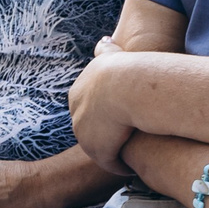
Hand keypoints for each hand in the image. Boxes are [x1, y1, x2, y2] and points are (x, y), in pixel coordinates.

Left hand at [66, 56, 134, 176]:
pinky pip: (109, 162)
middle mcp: (76, 114)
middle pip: (91, 131)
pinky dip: (120, 166)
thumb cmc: (128, 68)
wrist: (127, 86)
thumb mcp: (112, 56)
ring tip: (133, 156)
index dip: (107, 116)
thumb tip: (104, 41)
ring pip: (100, 149)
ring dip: (114, 154)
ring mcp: (84, 134)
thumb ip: (107, 52)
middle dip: (107, 138)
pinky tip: (132, 166)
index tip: (124, 119)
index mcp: (78, 93)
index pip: (90, 110)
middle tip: (129, 141)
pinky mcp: (97, 149)